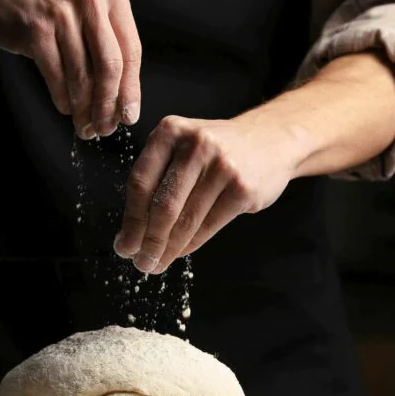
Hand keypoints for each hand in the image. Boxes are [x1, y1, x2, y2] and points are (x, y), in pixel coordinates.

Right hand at [0, 0, 141, 137]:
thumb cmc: (40, 1)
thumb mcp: (82, 6)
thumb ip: (105, 39)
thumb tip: (122, 96)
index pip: (131, 50)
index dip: (131, 90)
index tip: (128, 116)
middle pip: (110, 66)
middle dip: (108, 105)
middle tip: (105, 128)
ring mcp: (61, 13)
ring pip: (82, 75)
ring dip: (84, 108)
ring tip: (85, 127)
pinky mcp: (35, 29)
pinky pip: (56, 75)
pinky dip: (62, 98)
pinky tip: (65, 108)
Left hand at [113, 115, 305, 273]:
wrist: (271, 140)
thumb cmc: (214, 151)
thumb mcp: (181, 147)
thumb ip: (156, 178)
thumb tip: (130, 232)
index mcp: (170, 131)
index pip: (140, 182)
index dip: (130, 219)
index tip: (123, 245)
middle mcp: (195, 144)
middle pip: (163, 204)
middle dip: (148, 240)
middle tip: (140, 263)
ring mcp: (222, 166)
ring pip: (186, 220)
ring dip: (168, 249)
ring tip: (156, 264)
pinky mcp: (242, 189)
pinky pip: (208, 225)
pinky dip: (190, 245)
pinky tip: (179, 253)